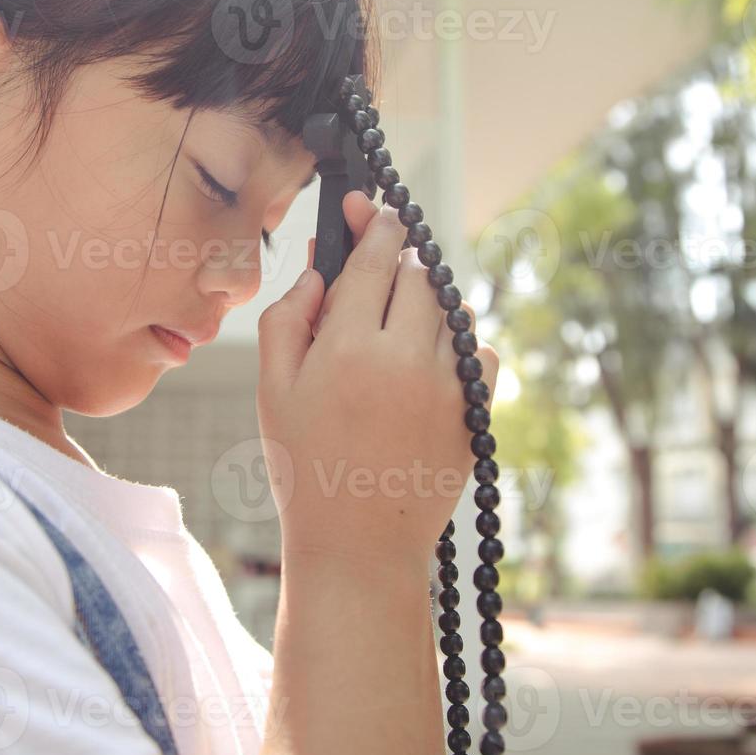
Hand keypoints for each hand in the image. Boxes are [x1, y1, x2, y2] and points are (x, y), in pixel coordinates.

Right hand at [256, 191, 499, 567]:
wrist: (357, 546)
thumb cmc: (305, 465)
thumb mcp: (274, 389)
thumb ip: (289, 317)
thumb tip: (320, 268)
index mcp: (348, 347)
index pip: (377, 256)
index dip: (376, 222)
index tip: (372, 208)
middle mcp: (406, 358)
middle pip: (419, 274)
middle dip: (399, 264)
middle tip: (375, 280)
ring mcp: (448, 386)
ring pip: (451, 309)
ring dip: (427, 304)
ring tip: (394, 334)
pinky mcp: (475, 413)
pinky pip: (481, 352)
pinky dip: (458, 346)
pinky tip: (425, 368)